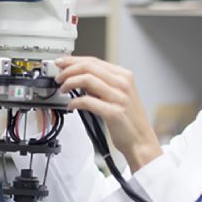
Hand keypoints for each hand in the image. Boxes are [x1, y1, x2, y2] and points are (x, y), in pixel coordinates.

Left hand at [55, 56, 161, 172]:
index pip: (94, 61)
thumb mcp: (119, 95)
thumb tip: (80, 78)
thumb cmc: (129, 121)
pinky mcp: (114, 112)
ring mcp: (119, 98)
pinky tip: (71, 105)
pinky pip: (88, 101)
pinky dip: (75, 102)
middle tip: (59, 77)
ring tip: (63, 89)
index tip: (62, 63)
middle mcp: (123, 84)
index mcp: (124, 76)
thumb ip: (102, 85)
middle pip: (89, 67)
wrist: (141, 141)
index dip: (74, 61)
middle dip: (69, 70)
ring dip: (70, 83)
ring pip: (87, 80)